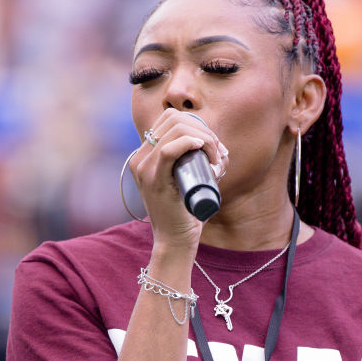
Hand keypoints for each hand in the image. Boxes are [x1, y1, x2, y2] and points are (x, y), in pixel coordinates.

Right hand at [130, 109, 227, 247]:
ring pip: (174, 131)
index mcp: (145, 155)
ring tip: (215, 158)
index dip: (196, 124)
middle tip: (218, 152)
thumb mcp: (188, 182)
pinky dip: (187, 143)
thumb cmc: (185, 213)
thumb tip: (222, 151)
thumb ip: (197, 166)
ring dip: (203, 138)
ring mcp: (143, 168)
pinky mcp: (153, 181)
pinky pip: (167, 150)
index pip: (169, 119)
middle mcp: (139, 158)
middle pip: (173, 119)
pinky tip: (201, 147)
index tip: (214, 145)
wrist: (175, 241)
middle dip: (203, 130)